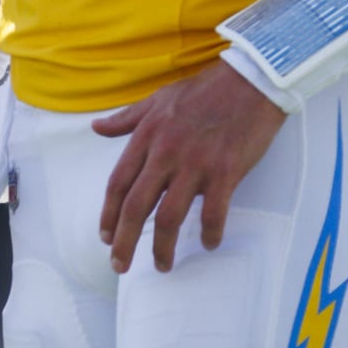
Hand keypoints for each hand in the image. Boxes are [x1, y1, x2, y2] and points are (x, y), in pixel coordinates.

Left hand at [95, 61, 285, 273]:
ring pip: (169, 217)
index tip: (106, 237)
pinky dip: (210, 232)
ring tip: (162, 265)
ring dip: (162, 247)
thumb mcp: (158, 99)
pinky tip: (208, 243)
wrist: (250, 81)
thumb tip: (97, 128)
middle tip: (120, 266)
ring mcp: (195, 165)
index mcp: (147, 137)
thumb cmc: (204, 90)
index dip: (108, 215)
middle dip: (124, 242)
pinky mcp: (224, 172)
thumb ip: (127, 118)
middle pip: (136, 207)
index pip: (118, 184)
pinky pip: (213, 212)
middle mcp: (165, 154)